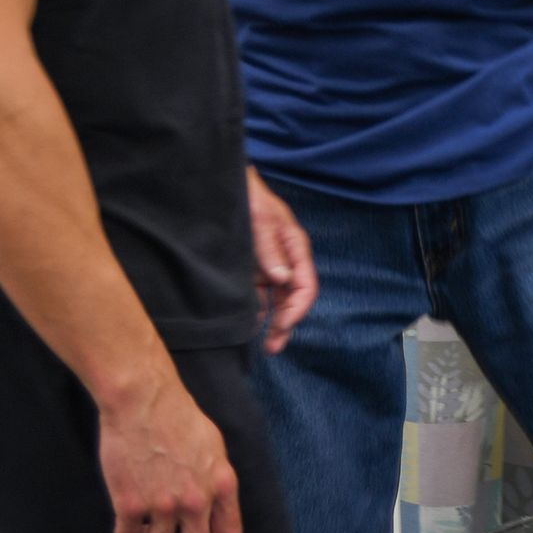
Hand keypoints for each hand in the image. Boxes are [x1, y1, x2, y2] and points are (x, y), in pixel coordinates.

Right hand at [97, 367, 242, 532]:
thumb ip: (216, 481)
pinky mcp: (129, 504)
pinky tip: (127, 515)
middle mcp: (195, 501)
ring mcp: (162, 505)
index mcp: (221, 486)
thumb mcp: (214, 447)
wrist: (142, 400)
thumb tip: (215, 508)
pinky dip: (126, 532)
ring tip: (147, 522)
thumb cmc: (178, 416)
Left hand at [249, 167, 316, 352]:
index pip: (305, 286)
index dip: (296, 309)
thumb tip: (282, 278)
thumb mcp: (260, 219)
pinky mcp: (252, 270)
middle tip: (272, 348)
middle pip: (292, 299)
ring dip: (272, 323)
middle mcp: (285, 261)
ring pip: (276, 302)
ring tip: (264, 347)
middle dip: (285, 324)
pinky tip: (247, 327)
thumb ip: (270, 248)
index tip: (282, 325)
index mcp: (295, 248)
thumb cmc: (249, 196)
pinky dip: (256, 312)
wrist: (226, 184)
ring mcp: (268, 266)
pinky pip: (258, 296)